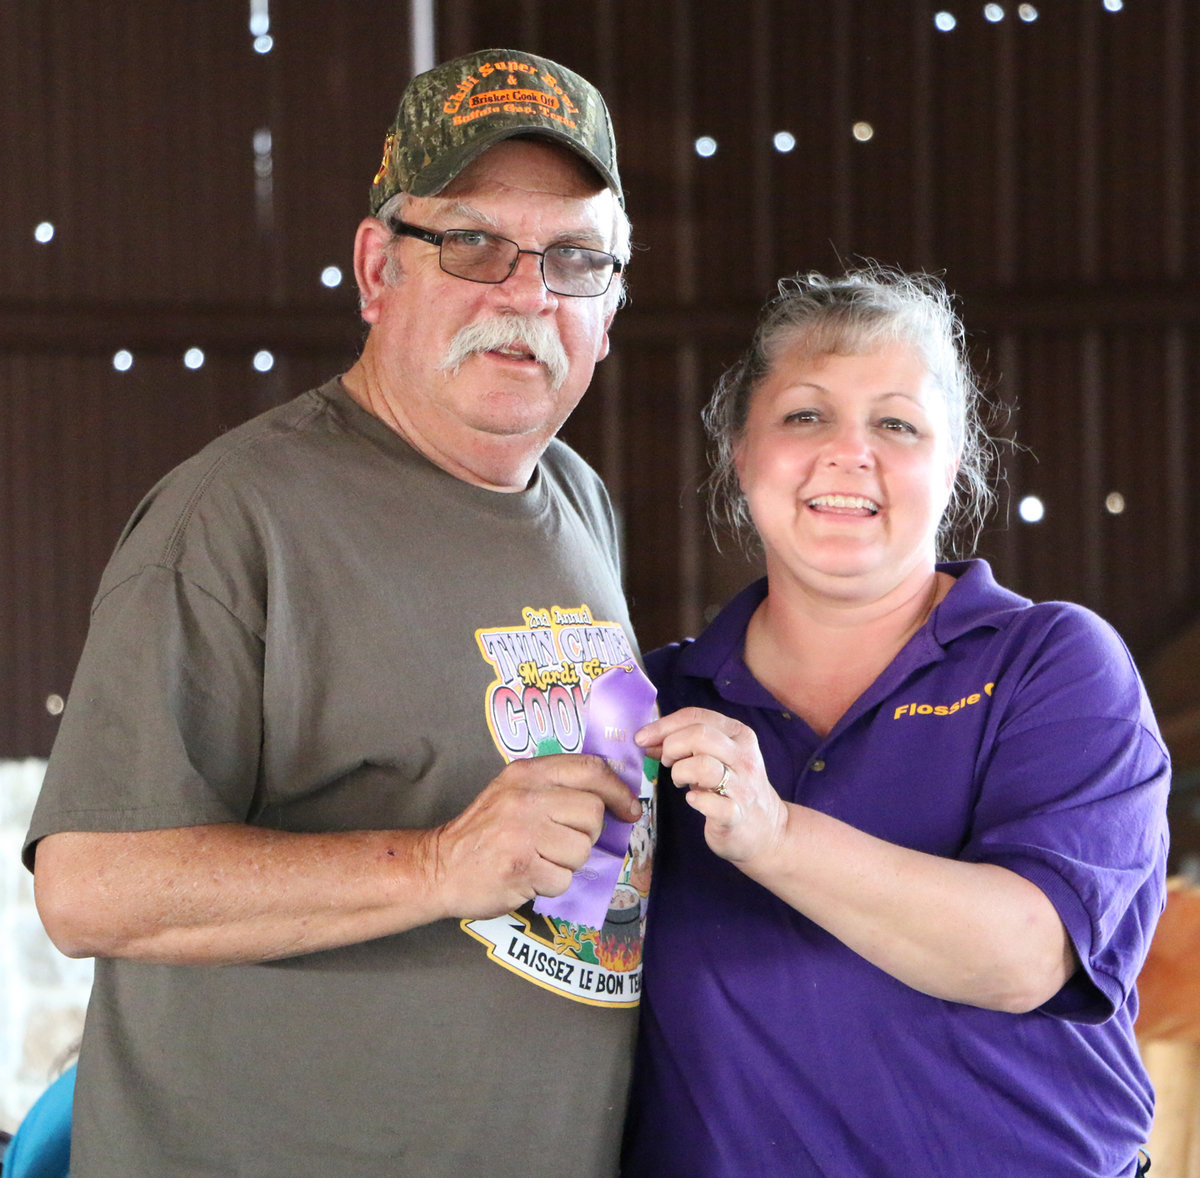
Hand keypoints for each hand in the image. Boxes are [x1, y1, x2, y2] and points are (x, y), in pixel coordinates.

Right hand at [425, 754, 641, 919]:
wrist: (440, 866)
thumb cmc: (485, 832)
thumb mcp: (514, 791)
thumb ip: (556, 787)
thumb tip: (614, 799)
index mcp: (528, 772)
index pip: (590, 769)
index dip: (618, 790)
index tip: (629, 809)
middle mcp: (527, 796)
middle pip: (593, 813)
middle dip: (586, 835)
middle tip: (560, 842)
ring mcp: (523, 831)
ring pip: (582, 850)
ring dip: (567, 863)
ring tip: (539, 859)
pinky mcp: (522, 866)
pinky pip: (564, 879)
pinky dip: (552, 884)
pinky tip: (529, 876)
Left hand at [636, 707, 786, 864]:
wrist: (766, 829)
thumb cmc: (732, 788)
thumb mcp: (715, 757)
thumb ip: (686, 744)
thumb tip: (648, 739)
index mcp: (738, 734)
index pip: (696, 716)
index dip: (663, 725)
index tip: (642, 738)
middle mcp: (744, 756)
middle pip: (699, 735)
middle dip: (671, 747)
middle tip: (666, 762)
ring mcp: (743, 786)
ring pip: (703, 766)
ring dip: (680, 772)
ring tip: (680, 781)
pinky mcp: (736, 814)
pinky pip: (712, 803)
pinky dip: (696, 800)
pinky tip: (693, 799)